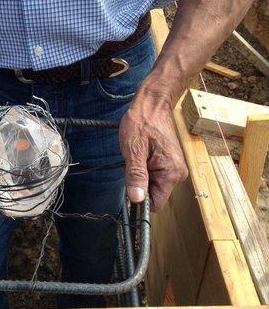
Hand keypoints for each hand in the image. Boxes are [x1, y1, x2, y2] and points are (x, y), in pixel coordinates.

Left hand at [119, 88, 187, 211]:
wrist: (152, 105)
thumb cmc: (143, 123)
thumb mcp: (133, 150)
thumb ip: (136, 176)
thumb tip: (137, 199)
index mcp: (171, 173)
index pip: (155, 203)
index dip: (140, 198)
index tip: (130, 184)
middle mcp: (177, 174)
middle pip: (153, 194)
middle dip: (139, 183)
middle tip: (134, 162)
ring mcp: (174, 169)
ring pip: (152, 185)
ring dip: (141, 175)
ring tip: (138, 155)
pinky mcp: (169, 164)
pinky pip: (153, 176)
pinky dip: (144, 169)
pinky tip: (142, 155)